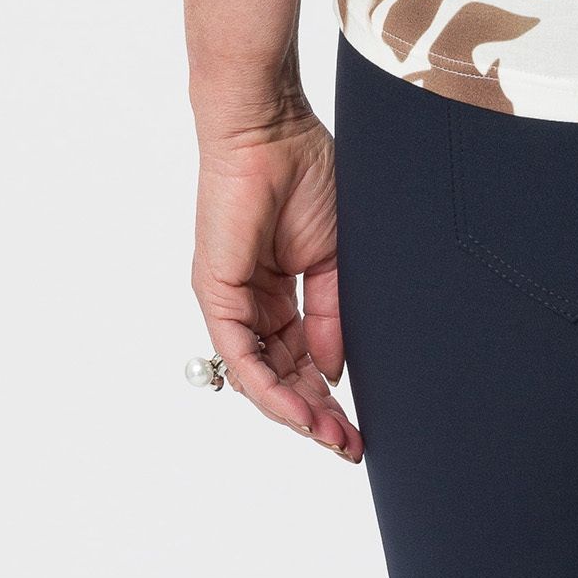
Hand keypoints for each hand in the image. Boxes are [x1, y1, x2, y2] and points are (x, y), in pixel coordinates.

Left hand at [191, 105, 362, 462]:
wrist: (271, 130)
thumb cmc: (305, 171)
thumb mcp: (334, 255)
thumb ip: (332, 313)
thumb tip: (334, 369)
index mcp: (279, 291)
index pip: (303, 358)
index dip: (329, 394)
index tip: (360, 427)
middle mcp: (251, 303)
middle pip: (281, 377)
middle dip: (316, 416)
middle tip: (349, 446)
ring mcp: (231, 302)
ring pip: (259, 377)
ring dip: (296, 413)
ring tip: (333, 439)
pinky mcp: (217, 295)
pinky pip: (241, 357)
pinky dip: (270, 389)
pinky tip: (300, 412)